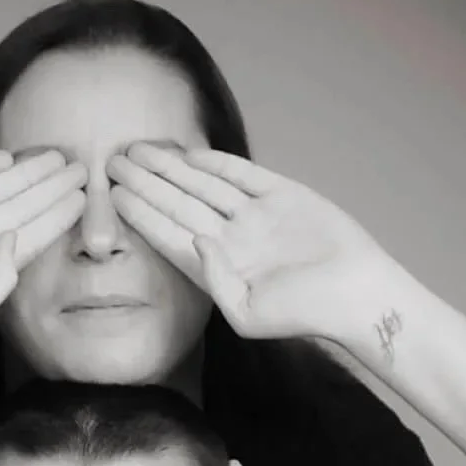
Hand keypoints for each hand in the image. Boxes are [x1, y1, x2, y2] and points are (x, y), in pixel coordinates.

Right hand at [0, 149, 86, 340]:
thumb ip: (2, 277)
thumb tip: (15, 236)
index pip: (29, 236)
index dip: (57, 216)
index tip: (84, 199)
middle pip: (17, 206)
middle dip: (49, 188)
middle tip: (81, 168)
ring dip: (24, 173)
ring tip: (55, 157)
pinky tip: (6, 158)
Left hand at [106, 143, 387, 341]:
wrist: (354, 293)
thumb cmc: (302, 314)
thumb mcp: (246, 315)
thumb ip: (215, 281)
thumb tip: (195, 240)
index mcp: (216, 269)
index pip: (168, 236)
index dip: (140, 214)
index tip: (112, 195)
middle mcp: (230, 240)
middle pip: (178, 205)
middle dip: (146, 183)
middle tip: (112, 161)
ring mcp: (254, 216)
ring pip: (203, 186)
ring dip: (171, 168)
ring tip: (138, 150)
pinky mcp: (282, 195)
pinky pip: (241, 175)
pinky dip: (216, 163)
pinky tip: (187, 152)